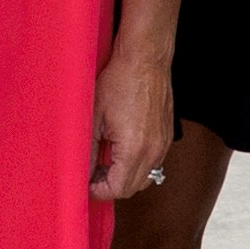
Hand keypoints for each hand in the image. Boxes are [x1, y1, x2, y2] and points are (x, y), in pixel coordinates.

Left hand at [88, 36, 173, 200]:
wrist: (145, 58)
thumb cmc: (120, 80)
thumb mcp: (94, 116)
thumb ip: (88, 149)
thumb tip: (82, 171)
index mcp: (134, 149)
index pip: (117, 189)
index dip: (98, 191)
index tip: (86, 183)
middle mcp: (154, 151)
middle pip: (132, 188)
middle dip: (110, 185)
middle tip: (92, 173)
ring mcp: (163, 143)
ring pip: (145, 177)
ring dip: (124, 175)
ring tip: (105, 160)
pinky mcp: (166, 135)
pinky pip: (153, 162)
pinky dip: (137, 163)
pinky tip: (121, 147)